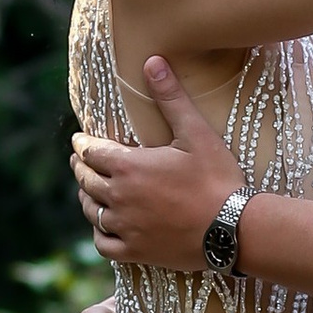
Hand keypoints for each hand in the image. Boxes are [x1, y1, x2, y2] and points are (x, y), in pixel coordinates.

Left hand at [72, 60, 241, 275]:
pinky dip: (99, 233)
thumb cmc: (216, 178)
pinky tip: (103, 227)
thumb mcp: (196, 133)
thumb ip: (170, 98)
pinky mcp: (135, 251)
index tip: (79, 141)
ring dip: (86, 198)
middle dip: (81, 168)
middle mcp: (119, 196)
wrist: (233, 229)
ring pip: (92, 211)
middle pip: (87, 180)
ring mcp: (125, 227)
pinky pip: (103, 243)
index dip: (83, 145)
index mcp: (128, 166)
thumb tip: (153, 61)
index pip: (92, 152)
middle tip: (79, 162)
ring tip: (87, 191)